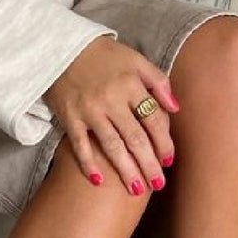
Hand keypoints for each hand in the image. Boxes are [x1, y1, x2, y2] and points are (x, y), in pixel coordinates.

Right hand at [44, 37, 178, 195]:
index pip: (153, 119)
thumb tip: (176, 108)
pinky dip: (88, 164)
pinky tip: (98, 181)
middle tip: (158, 185)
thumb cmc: (103, 55)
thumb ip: (158, 81)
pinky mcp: (69, 118)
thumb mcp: (135, 59)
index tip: (169, 161)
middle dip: (149, 164)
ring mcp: (89, 110)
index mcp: (131, 84)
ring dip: (125, 170)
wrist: (62, 47)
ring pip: (112, 146)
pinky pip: (80, 145)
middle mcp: (111, 99)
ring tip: (137, 190)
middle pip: (135, 138)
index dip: (163, 142)